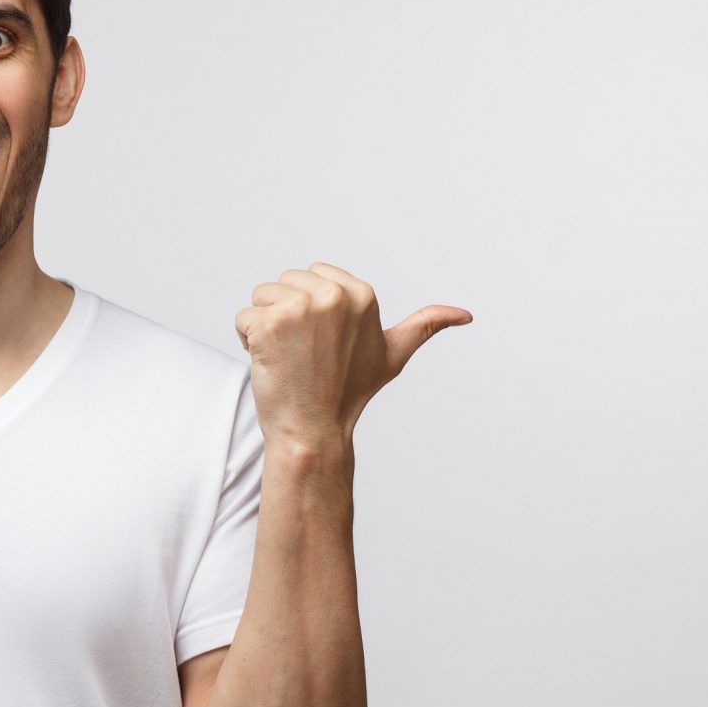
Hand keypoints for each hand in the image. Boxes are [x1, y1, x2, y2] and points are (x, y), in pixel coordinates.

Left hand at [233, 262, 472, 449]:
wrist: (314, 431)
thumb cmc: (348, 393)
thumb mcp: (392, 355)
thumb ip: (424, 326)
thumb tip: (465, 314)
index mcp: (361, 293)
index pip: (311, 275)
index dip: (309, 309)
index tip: (324, 342)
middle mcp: (333, 295)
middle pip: (283, 282)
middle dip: (284, 315)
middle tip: (304, 354)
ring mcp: (300, 308)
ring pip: (260, 296)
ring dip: (264, 327)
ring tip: (288, 358)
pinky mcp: (269, 323)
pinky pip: (242, 318)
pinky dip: (247, 341)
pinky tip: (270, 363)